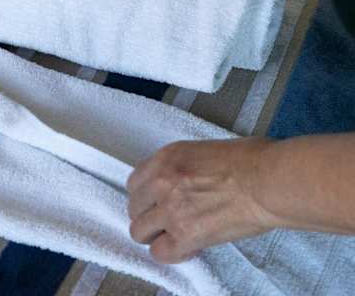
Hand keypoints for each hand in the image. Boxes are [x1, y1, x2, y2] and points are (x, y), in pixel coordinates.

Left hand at [126, 137, 278, 263]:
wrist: (270, 180)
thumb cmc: (253, 160)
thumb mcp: (206, 150)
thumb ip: (185, 167)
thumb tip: (188, 180)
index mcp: (166, 158)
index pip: (135, 182)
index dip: (146, 196)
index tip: (157, 202)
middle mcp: (161, 182)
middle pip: (134, 208)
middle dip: (148, 215)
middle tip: (167, 221)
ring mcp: (170, 210)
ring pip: (140, 232)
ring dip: (155, 236)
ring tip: (175, 236)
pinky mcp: (185, 235)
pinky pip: (161, 253)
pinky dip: (172, 253)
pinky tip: (189, 248)